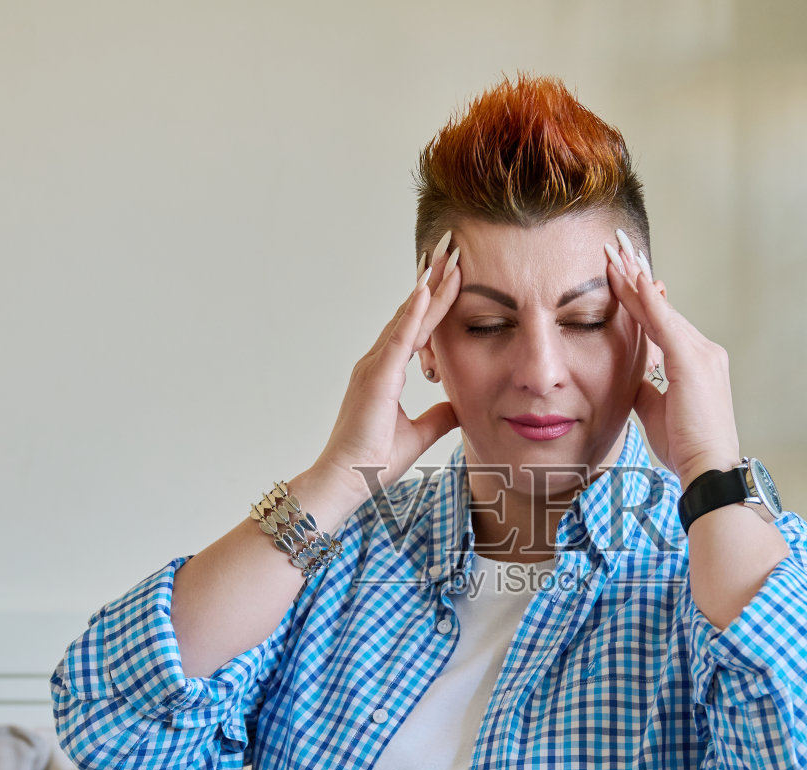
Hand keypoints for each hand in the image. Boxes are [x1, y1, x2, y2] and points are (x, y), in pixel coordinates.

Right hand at [312, 231, 462, 505]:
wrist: (347, 481)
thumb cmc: (372, 461)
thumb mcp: (419, 434)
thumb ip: (438, 417)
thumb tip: (459, 405)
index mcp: (384, 373)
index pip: (416, 328)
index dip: (434, 301)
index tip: (451, 275)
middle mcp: (376, 363)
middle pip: (410, 313)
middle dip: (432, 281)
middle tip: (451, 250)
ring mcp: (374, 367)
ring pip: (407, 318)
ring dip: (428, 287)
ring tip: (446, 258)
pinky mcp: (376, 377)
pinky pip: (400, 338)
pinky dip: (414, 313)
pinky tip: (427, 289)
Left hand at [603, 228, 742, 488]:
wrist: (706, 468)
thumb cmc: (685, 446)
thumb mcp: (655, 411)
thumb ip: (645, 388)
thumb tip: (630, 377)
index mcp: (696, 363)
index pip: (662, 322)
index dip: (640, 299)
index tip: (620, 275)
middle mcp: (704, 351)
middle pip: (662, 308)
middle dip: (636, 278)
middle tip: (615, 248)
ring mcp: (702, 354)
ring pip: (661, 310)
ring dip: (636, 281)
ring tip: (614, 254)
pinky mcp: (693, 362)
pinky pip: (665, 324)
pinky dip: (648, 301)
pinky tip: (632, 279)